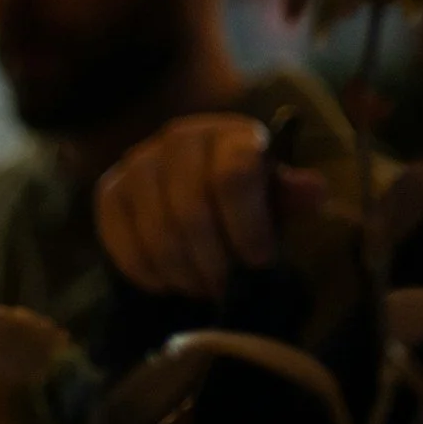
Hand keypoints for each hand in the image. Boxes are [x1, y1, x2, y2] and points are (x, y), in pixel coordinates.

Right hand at [95, 115, 328, 299]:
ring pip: (157, 233)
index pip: (234, 176)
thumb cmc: (238, 198)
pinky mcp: (109, 193)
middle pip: (191, 211)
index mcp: (228, 135)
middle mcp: (178, 139)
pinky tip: (168, 283)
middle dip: (212, 260)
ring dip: (182, 272)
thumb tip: (313, 192)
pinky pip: (123, 243)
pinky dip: (147, 273)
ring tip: (200, 287)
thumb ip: (288, 196)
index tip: (259, 261)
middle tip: (225, 287)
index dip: (247, 225)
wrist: (187, 193)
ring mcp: (137, 164)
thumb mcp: (271, 196)